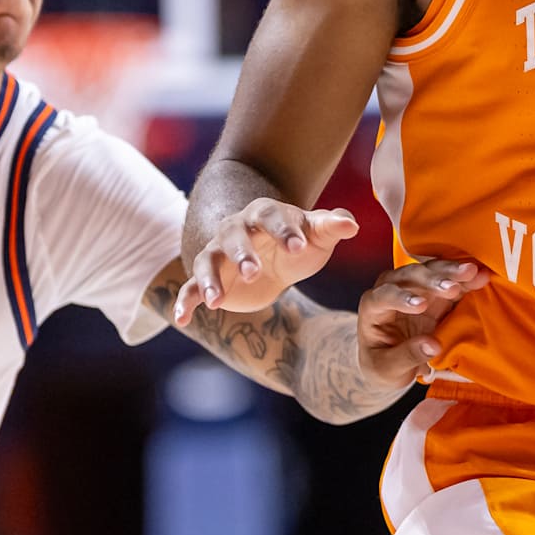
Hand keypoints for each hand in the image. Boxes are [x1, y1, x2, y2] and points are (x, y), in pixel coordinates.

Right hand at [176, 200, 359, 324]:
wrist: (274, 259)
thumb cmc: (298, 242)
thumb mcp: (317, 236)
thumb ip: (331, 227)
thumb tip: (352, 224)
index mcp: (266, 214)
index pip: (272, 216)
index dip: (284, 230)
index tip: (298, 247)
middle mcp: (236, 230)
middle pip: (233, 237)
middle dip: (241, 254)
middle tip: (253, 273)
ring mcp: (219, 253)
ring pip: (207, 261)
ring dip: (209, 279)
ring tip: (216, 301)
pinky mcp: (210, 279)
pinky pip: (190, 288)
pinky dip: (185, 302)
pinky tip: (182, 319)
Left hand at [356, 259, 488, 389]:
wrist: (391, 360)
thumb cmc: (383, 364)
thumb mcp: (388, 368)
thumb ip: (407, 356)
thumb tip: (433, 346)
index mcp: (373, 307)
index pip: (383, 296)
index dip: (401, 298)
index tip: (421, 306)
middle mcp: (392, 288)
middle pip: (409, 276)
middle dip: (431, 280)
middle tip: (451, 287)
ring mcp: (415, 286)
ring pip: (431, 271)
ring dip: (451, 271)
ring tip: (472, 272)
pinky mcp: (435, 291)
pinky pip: (450, 279)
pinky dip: (465, 278)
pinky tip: (481, 275)